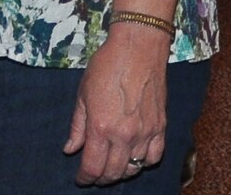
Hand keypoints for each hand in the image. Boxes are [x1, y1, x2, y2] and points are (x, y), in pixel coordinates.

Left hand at [66, 29, 168, 183]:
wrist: (137, 50)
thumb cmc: (106, 66)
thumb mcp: (83, 94)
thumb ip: (77, 126)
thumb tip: (70, 149)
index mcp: (101, 127)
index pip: (93, 166)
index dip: (85, 178)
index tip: (80, 179)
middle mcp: (124, 135)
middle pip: (113, 172)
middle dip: (101, 178)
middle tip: (93, 176)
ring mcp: (145, 133)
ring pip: (134, 168)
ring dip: (121, 173)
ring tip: (112, 169)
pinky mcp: (160, 128)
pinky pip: (154, 157)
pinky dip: (143, 164)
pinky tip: (134, 160)